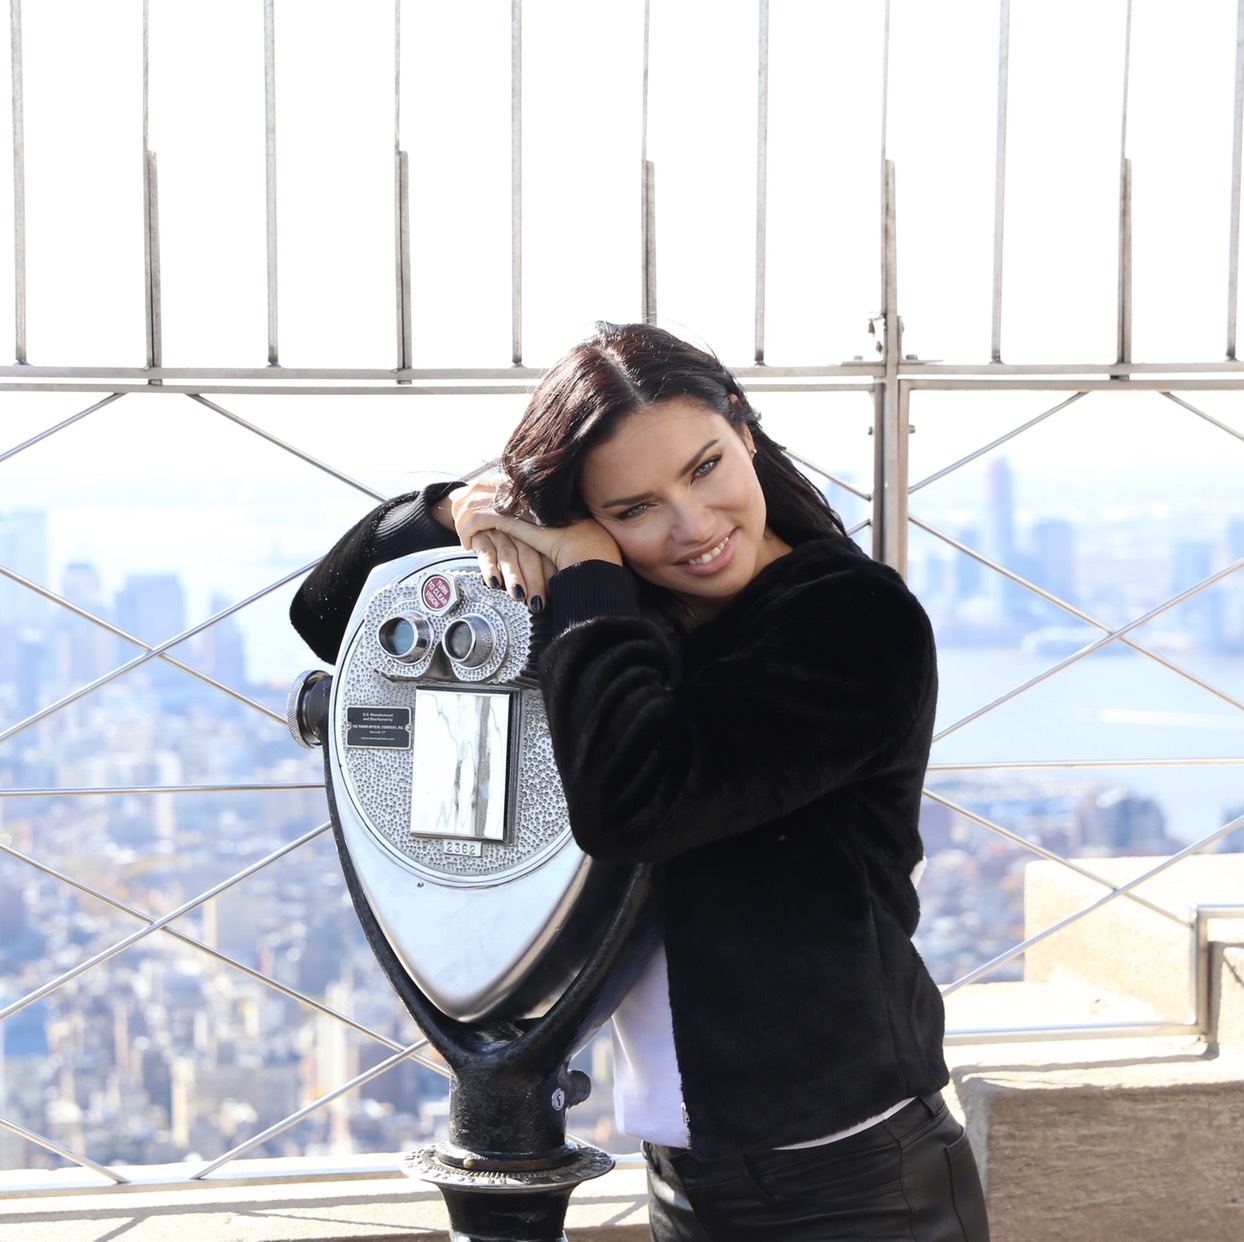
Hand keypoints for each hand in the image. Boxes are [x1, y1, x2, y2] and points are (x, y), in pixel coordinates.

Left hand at [449, 479, 621, 609]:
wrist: (589, 556)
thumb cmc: (583, 550)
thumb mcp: (562, 531)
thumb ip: (545, 524)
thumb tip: (536, 529)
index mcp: (536, 490)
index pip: (497, 482)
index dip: (480, 491)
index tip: (470, 503)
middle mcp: (525, 490)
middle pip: (480, 485)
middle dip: (464, 500)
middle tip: (456, 515)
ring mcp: (517, 501)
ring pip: (473, 500)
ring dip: (462, 518)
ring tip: (462, 534)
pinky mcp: (509, 517)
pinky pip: (476, 519)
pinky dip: (467, 530)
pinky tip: (467, 543)